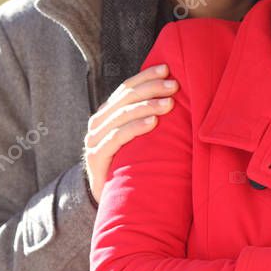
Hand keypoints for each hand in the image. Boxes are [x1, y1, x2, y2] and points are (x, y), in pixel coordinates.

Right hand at [83, 64, 177, 202]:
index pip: (125, 88)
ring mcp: (94, 140)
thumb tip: (175, 96)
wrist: (110, 202)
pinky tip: (154, 123)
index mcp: (107, 113)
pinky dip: (136, 127)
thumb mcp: (137, 139)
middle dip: (151, 88)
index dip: (145, 76)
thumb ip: (146, 118)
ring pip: (122, 115)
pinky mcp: (96, 157)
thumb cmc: (130, 165)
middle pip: (125, 98)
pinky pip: (117, 137)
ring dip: (147, 105)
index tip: (167, 68)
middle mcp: (98, 123)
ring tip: (169, 103)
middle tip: (174, 86)